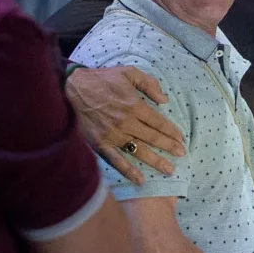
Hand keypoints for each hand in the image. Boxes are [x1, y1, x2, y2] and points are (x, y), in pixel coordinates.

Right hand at [66, 66, 185, 183]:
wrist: (71, 88)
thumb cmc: (101, 79)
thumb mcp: (128, 72)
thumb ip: (149, 83)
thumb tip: (165, 100)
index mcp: (134, 105)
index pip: (158, 122)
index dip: (171, 131)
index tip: (181, 139)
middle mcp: (125, 122)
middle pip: (152, 137)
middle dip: (169, 147)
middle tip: (182, 154)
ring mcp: (113, 135)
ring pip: (139, 151)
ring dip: (155, 161)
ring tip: (169, 169)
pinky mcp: (100, 144)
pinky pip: (116, 160)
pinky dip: (128, 171)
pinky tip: (140, 180)